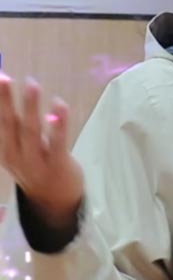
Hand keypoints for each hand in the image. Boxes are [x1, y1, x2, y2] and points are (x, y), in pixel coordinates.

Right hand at [0, 74, 83, 229]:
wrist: (55, 202)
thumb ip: (18, 128)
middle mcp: (16, 156)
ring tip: (31, 84)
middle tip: (3, 77)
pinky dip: (58, 123)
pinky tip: (59, 104)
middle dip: (5, 100)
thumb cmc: (38, 167)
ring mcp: (36, 162)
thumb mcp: (21, 149)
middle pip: (9, 124)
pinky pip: (57, 142)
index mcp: (6, 150)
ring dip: (30, 106)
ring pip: (31, 131)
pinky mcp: (58, 165)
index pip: (0, 122)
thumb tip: (14, 95)